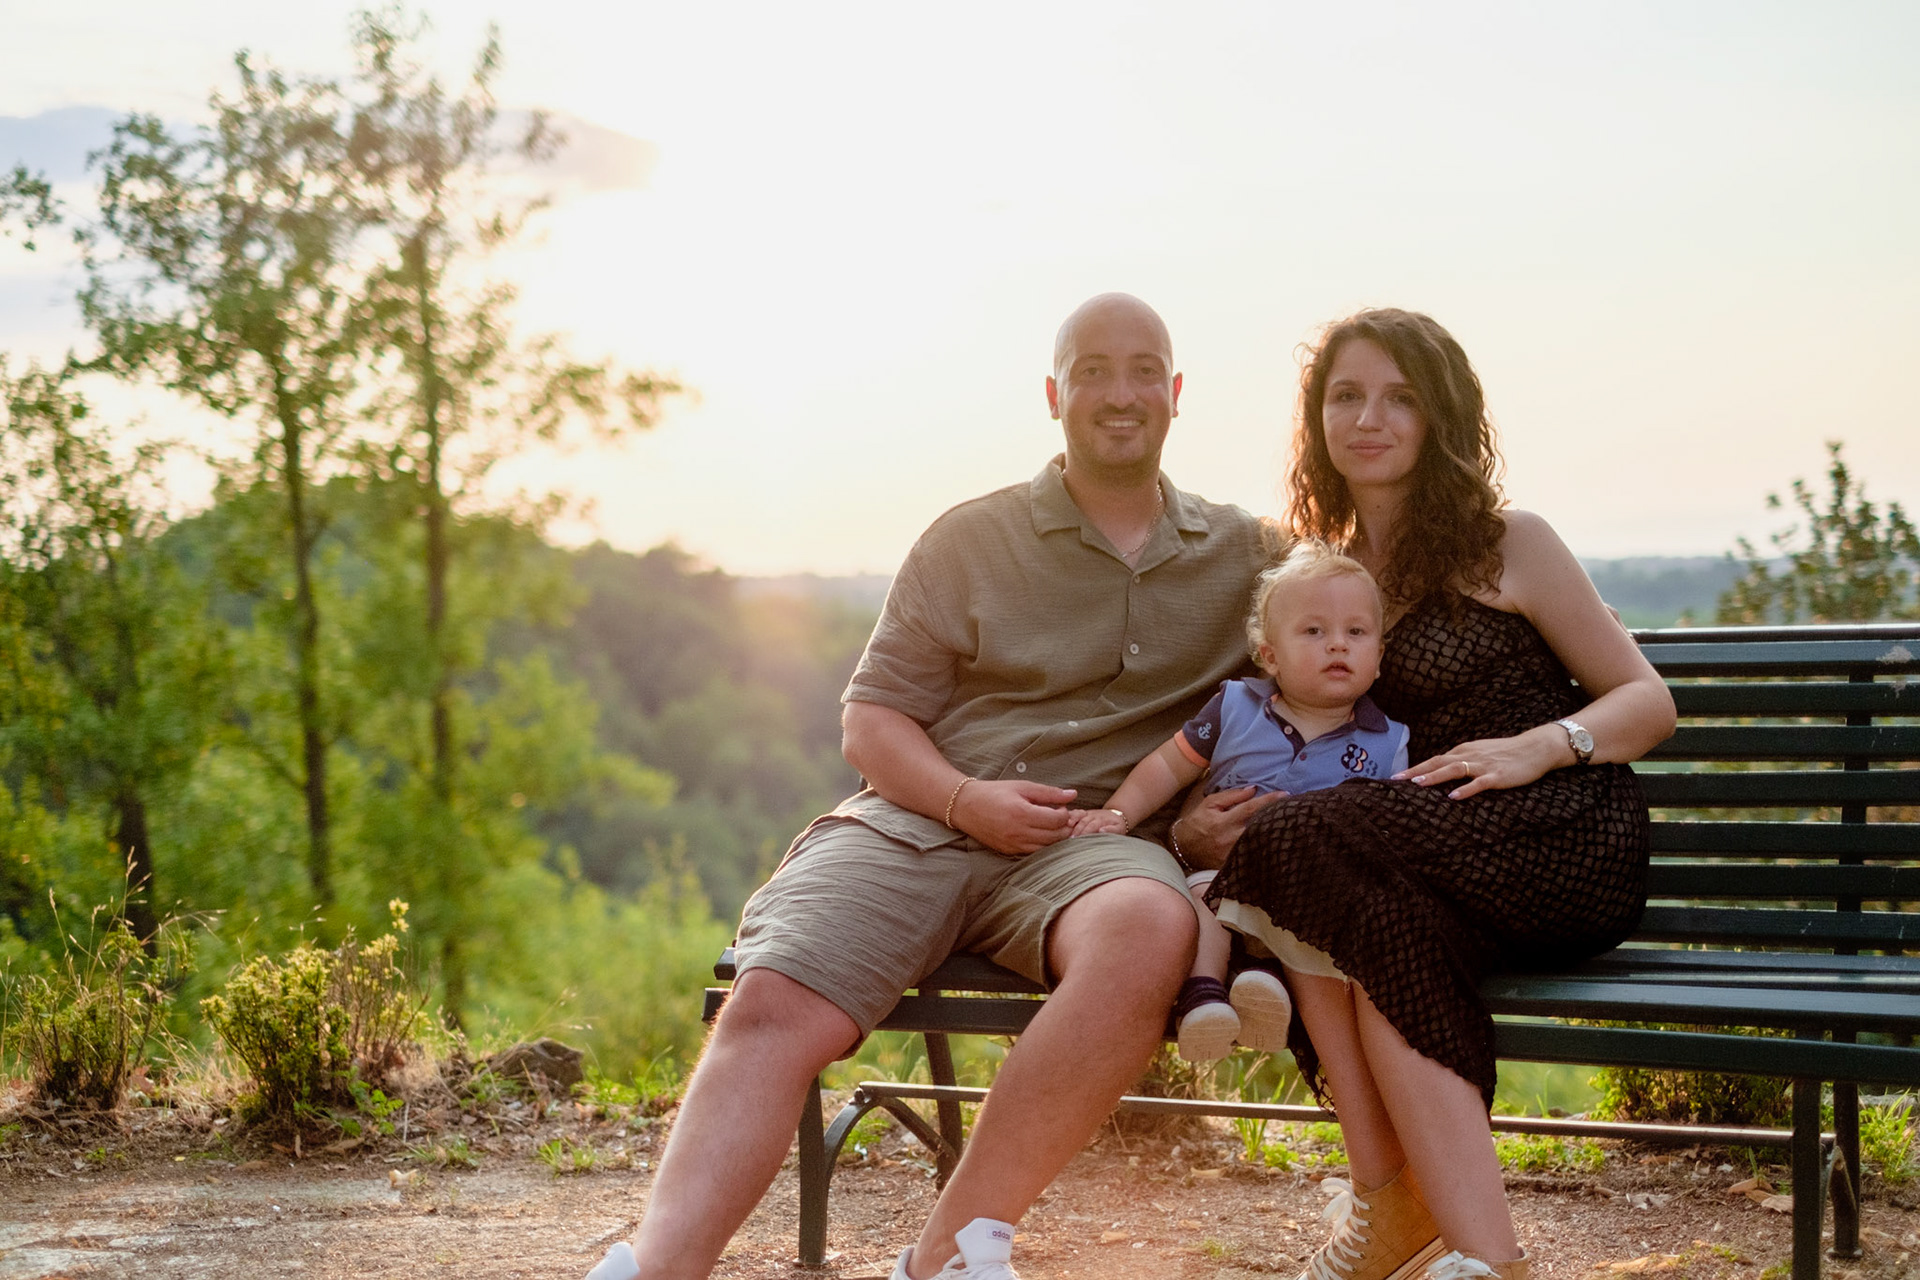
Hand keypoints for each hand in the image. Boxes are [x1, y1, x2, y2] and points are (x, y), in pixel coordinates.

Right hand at [953, 780, 1079, 854]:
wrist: (965, 806)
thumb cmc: (995, 793)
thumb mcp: (1022, 787)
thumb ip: (1049, 793)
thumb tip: (1073, 794)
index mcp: (1022, 813)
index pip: (1057, 820)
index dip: (1065, 813)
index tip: (1060, 806)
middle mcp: (1018, 832)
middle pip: (1056, 837)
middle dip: (1064, 827)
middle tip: (1059, 817)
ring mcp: (1013, 845)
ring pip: (1047, 848)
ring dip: (1054, 838)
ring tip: (1050, 826)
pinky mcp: (1008, 852)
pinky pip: (1034, 853)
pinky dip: (1042, 845)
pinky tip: (1039, 834)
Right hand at [1066, 808, 1128, 837]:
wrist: (1115, 815)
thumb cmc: (1117, 826)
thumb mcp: (1119, 829)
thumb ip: (1112, 830)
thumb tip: (1101, 830)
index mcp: (1102, 820)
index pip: (1092, 826)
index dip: (1085, 832)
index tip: (1079, 839)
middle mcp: (1093, 815)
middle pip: (1083, 822)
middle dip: (1077, 830)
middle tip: (1070, 839)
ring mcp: (1087, 814)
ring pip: (1078, 816)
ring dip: (1071, 823)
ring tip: (1065, 831)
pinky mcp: (1082, 813)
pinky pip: (1074, 813)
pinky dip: (1069, 816)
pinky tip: (1064, 822)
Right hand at [1174, 785, 1286, 869]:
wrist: (1182, 849)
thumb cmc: (1197, 822)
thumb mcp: (1209, 804)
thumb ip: (1231, 796)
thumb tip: (1253, 789)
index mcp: (1225, 822)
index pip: (1252, 808)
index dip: (1270, 800)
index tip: (1285, 794)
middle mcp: (1231, 839)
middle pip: (1261, 827)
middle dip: (1277, 818)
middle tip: (1293, 810)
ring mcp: (1233, 854)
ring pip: (1260, 842)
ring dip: (1273, 833)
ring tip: (1287, 824)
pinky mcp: (1234, 864)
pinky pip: (1254, 854)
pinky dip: (1264, 847)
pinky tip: (1274, 841)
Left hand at [1395, 725, 1565, 799]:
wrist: (1535, 747)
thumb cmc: (1506, 752)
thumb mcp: (1480, 753)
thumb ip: (1462, 761)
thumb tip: (1442, 771)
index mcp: (1464, 750)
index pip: (1434, 759)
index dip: (1415, 768)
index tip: (1396, 776)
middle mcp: (1470, 755)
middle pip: (1438, 762)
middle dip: (1416, 771)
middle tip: (1396, 780)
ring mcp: (1484, 765)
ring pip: (1454, 769)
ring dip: (1434, 777)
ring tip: (1417, 785)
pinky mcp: (1497, 776)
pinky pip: (1479, 783)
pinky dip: (1465, 789)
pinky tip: (1453, 797)